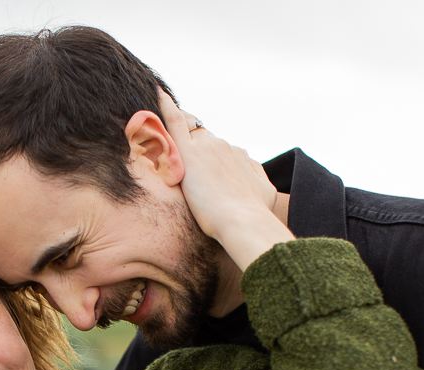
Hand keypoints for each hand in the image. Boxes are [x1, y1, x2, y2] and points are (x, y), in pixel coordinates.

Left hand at [158, 90, 293, 269]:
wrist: (244, 220)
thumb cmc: (255, 212)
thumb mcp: (265, 190)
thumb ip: (255, 173)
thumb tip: (250, 164)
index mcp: (238, 154)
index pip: (216, 150)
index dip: (204, 157)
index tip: (196, 167)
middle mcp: (223, 145)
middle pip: (200, 140)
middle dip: (189, 150)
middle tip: (175, 165)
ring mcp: (205, 147)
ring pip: (187, 135)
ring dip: (176, 140)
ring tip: (160, 139)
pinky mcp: (189, 154)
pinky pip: (175, 121)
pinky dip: (166, 106)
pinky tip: (157, 94)